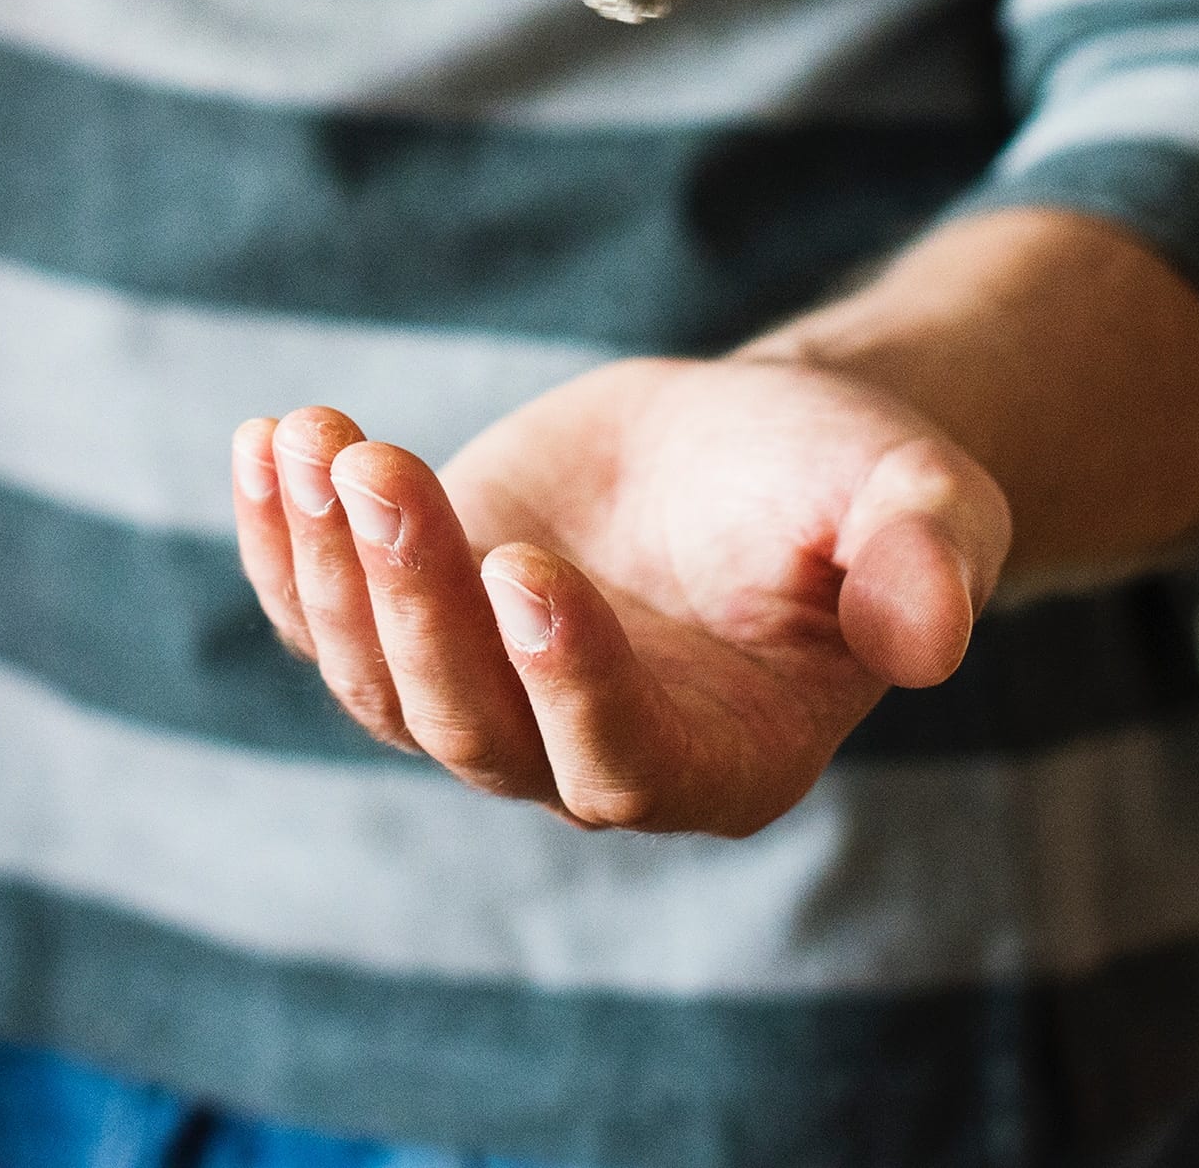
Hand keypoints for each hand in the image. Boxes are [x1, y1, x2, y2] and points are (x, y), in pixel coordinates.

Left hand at [229, 356, 1009, 837]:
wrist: (756, 445)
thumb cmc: (849, 484)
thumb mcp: (918, 500)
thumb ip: (927, 561)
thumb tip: (935, 635)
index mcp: (720, 760)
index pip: (619, 760)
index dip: (564, 678)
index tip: (525, 564)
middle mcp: (586, 759)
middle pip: (468, 723)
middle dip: (411, 597)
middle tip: (378, 466)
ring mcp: (486, 698)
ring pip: (377, 675)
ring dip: (328, 562)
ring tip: (311, 438)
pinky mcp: (415, 625)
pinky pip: (319, 615)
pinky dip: (279, 541)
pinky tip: (263, 442)